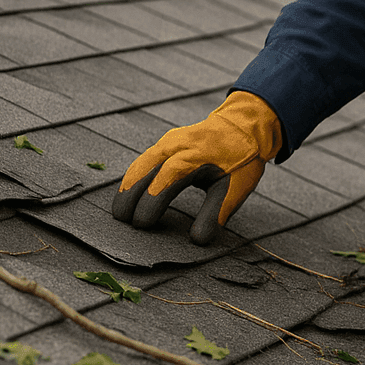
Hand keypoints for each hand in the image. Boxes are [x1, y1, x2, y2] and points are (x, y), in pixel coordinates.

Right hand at [112, 91, 282, 243]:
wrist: (245, 125)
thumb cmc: (242, 159)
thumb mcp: (235, 187)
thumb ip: (215, 213)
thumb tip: (198, 240)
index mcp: (196, 155)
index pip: (167, 178)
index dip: (152, 201)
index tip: (142, 224)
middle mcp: (178, 144)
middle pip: (146, 168)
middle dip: (131, 195)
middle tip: (122, 221)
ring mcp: (170, 140)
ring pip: (141, 162)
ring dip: (128, 186)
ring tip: (119, 210)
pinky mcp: (167, 141)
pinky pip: (145, 159)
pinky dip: (135, 176)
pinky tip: (129, 192)